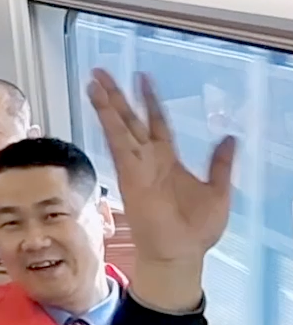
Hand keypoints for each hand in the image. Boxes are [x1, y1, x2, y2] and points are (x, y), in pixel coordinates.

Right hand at [87, 70, 233, 310]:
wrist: (181, 253)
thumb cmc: (198, 229)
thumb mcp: (219, 191)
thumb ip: (221, 164)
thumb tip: (230, 137)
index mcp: (167, 158)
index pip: (155, 122)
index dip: (149, 100)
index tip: (142, 77)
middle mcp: (148, 157)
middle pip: (129, 119)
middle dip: (116, 95)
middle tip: (101, 71)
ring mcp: (136, 165)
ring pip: (119, 127)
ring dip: (107, 104)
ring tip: (94, 80)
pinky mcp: (129, 174)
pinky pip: (118, 145)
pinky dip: (109, 125)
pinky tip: (102, 108)